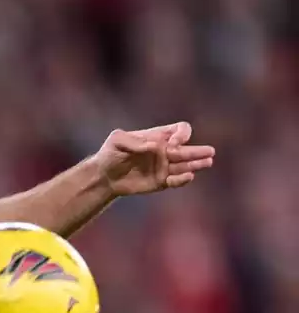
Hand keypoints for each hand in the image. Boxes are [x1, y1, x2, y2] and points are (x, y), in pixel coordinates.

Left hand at [96, 122, 214, 196]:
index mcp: (158, 137)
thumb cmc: (109, 153)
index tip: (171, 144)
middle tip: (209, 152)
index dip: (181, 135)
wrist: (103, 176)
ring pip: (186, 165)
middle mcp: (165, 151)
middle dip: (198, 150)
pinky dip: (182, 179)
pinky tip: (188, 177)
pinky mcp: (161, 182)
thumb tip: (155, 146)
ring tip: (208, 162)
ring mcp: (164, 167)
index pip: (180, 130)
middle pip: (187, 149)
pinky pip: (176, 181)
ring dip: (196, 164)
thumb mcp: (117, 141)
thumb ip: (134, 141)